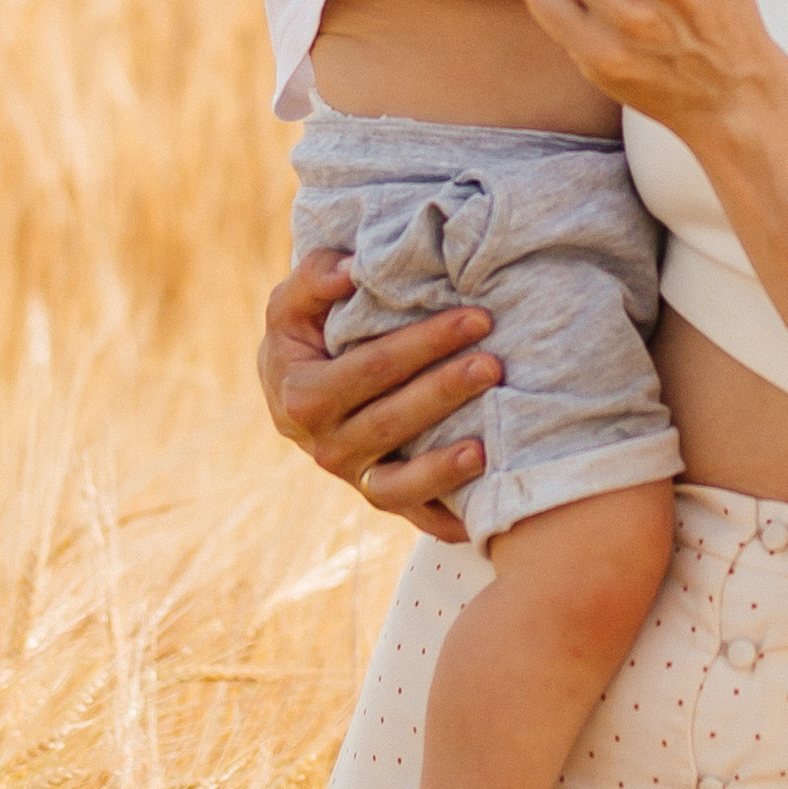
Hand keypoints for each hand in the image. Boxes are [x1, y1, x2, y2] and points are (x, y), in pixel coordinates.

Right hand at [257, 248, 499, 543]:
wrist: (294, 390)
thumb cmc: (304, 334)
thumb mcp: (292, 303)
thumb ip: (315, 277)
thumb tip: (353, 269)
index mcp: (303, 397)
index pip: (374, 367)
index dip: (425, 343)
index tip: (477, 317)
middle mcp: (325, 447)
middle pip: (392, 421)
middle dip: (446, 391)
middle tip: (495, 365)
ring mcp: (354, 478)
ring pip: (399, 482)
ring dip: (444, 467)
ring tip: (489, 446)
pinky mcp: (381, 497)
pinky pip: (415, 516)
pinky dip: (449, 519)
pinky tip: (487, 504)